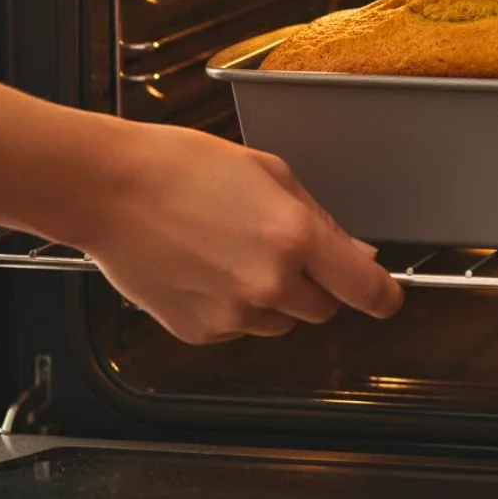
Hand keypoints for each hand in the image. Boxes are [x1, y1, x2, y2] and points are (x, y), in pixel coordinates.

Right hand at [85, 123, 403, 344]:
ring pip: (281, 322)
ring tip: (234, 249)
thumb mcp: (269, 172)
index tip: (387, 295)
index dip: (383, 294)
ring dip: (274, 296)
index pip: (364, 288)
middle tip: (284, 247)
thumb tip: (356, 252)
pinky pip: (238, 328)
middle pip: (323, 309)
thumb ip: (320, 219)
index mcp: (294, 235)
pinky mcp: (199, 332)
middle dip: (317, 284)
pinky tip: (207, 266)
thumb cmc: (183, 167)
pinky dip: (233, 306)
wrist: (110, 188)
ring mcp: (233, 314)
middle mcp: (269, 282)